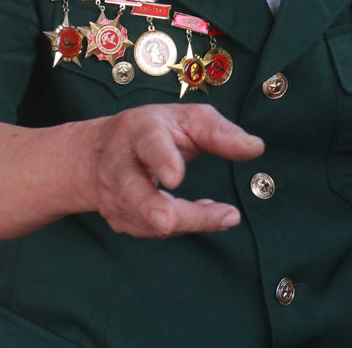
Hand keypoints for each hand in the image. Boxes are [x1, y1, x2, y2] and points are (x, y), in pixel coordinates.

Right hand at [85, 103, 263, 237]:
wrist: (95, 154)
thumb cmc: (153, 132)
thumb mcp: (185, 119)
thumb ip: (219, 132)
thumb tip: (255, 148)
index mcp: (139, 131)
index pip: (149, 144)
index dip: (161, 161)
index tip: (176, 177)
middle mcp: (120, 164)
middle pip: (132, 191)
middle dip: (149, 208)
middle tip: (167, 222)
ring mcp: (115, 197)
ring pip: (148, 220)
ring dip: (189, 222)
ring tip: (224, 215)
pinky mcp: (119, 220)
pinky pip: (154, 231)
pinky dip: (183, 225)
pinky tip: (204, 213)